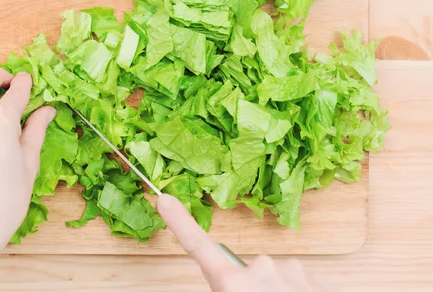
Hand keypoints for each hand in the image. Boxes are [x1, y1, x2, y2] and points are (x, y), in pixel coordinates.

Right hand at [157, 194, 336, 291]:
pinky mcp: (317, 277)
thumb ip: (225, 289)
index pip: (198, 246)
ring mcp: (292, 271)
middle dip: (249, 290)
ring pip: (275, 279)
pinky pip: (299, 283)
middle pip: (244, 274)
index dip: (179, 222)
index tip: (165, 199)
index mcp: (233, 284)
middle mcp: (261, 269)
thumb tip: (225, 283)